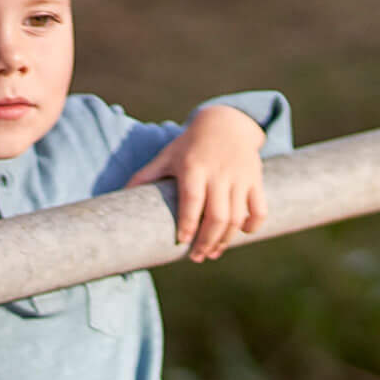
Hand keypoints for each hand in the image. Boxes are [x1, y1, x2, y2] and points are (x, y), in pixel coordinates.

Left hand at [130, 104, 268, 261]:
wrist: (226, 122)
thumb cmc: (190, 145)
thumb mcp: (166, 156)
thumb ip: (144, 176)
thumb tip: (119, 198)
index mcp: (194, 168)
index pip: (192, 200)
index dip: (188, 223)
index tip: (181, 242)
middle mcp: (219, 173)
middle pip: (216, 216)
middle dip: (207, 242)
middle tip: (196, 257)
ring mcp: (240, 176)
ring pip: (237, 217)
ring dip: (225, 240)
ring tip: (213, 253)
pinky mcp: (255, 179)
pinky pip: (259, 208)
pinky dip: (252, 226)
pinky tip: (240, 233)